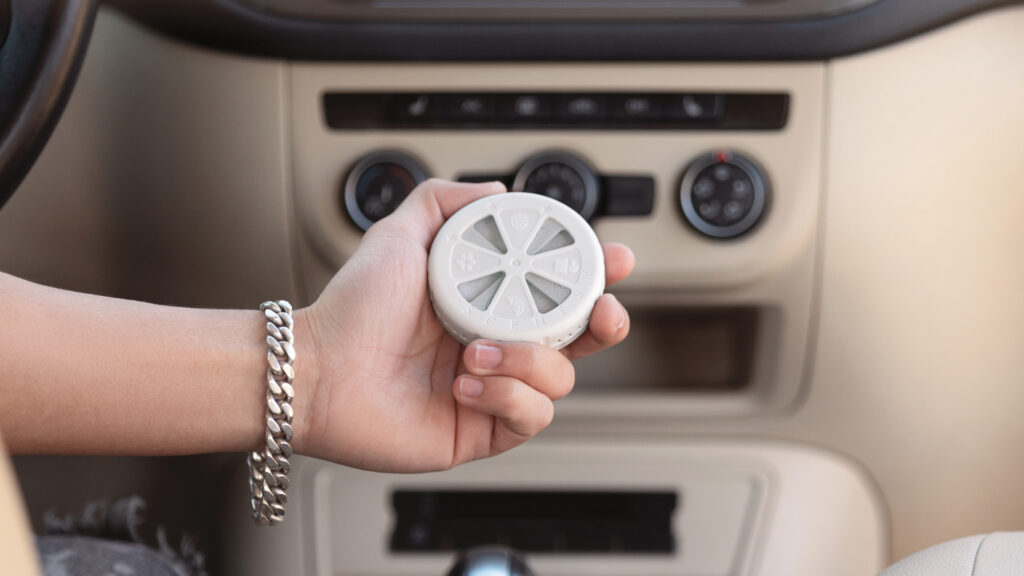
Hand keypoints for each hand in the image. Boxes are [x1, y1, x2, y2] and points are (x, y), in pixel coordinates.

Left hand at [294, 179, 633, 471]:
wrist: (318, 371)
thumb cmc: (351, 310)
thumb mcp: (399, 234)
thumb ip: (444, 199)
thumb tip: (497, 188)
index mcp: (487, 302)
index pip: (556, 288)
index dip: (593, 275)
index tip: (612, 259)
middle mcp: (497, 344)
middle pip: (580, 337)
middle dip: (603, 322)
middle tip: (599, 310)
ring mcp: (493, 388)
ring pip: (559, 379)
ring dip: (528, 361)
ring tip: (474, 351)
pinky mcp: (482, 429)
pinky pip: (530, 417)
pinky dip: (506, 396)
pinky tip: (465, 384)